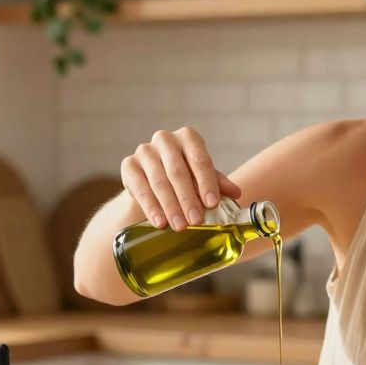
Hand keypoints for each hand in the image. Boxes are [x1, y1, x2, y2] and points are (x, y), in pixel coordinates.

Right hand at [120, 127, 241, 230]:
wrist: (151, 178)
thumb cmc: (184, 175)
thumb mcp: (202, 177)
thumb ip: (218, 183)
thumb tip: (236, 193)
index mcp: (188, 138)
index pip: (200, 160)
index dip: (207, 183)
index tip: (212, 203)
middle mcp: (165, 139)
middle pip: (178, 172)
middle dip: (188, 199)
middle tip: (196, 221)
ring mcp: (145, 151)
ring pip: (159, 181)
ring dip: (170, 206)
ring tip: (180, 226)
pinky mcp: (128, 165)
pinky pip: (141, 188)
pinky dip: (151, 207)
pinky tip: (160, 222)